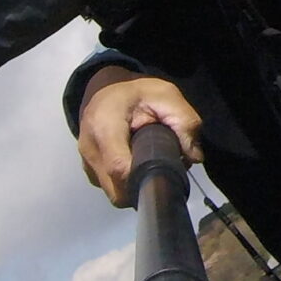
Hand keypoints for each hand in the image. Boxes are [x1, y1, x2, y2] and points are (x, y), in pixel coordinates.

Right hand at [78, 69, 202, 206]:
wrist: (103, 87)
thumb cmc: (135, 90)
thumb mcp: (166, 94)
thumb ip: (184, 121)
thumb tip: (194, 157)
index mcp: (105, 127)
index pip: (119, 168)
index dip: (144, 178)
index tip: (166, 174)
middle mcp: (90, 149)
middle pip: (117, 191)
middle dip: (143, 188)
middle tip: (163, 171)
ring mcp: (86, 163)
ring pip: (114, 193)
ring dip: (134, 187)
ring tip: (151, 165)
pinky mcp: (88, 170)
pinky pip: (110, 187)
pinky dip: (125, 184)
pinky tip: (138, 165)